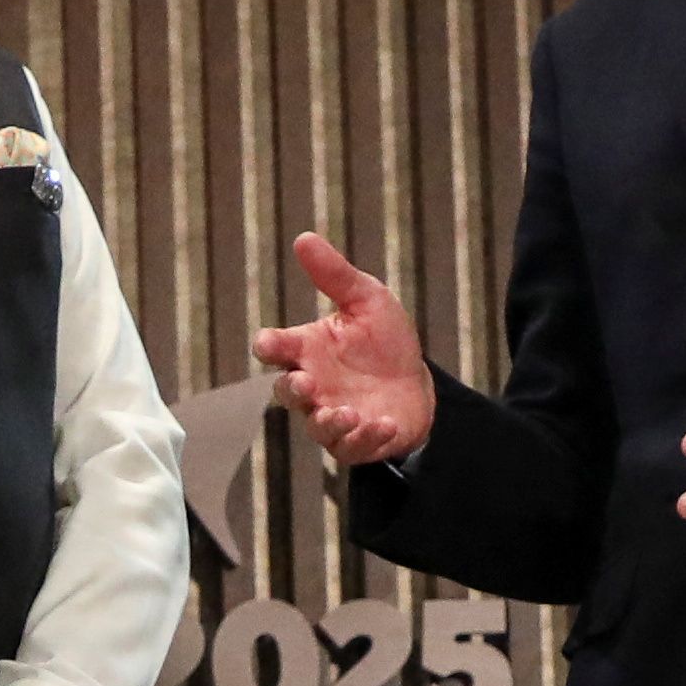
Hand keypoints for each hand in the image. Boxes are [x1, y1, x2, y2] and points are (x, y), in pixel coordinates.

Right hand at [255, 234, 434, 469]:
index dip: (268, 346)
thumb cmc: (383, 340)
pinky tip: (383, 423)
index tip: (268, 344)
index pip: (276, 348)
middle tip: (306, 383)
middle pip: (286, 392)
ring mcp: (332, 415)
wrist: (417, 381)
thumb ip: (335, 275)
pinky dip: (365, 438)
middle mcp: (313, 385)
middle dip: (293, 390)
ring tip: (348, 412)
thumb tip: (304, 237)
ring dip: (328, 422)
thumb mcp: (366, 299)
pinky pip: (351, 448)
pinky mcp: (357, 441)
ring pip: (316, 427)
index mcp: (307, 349)